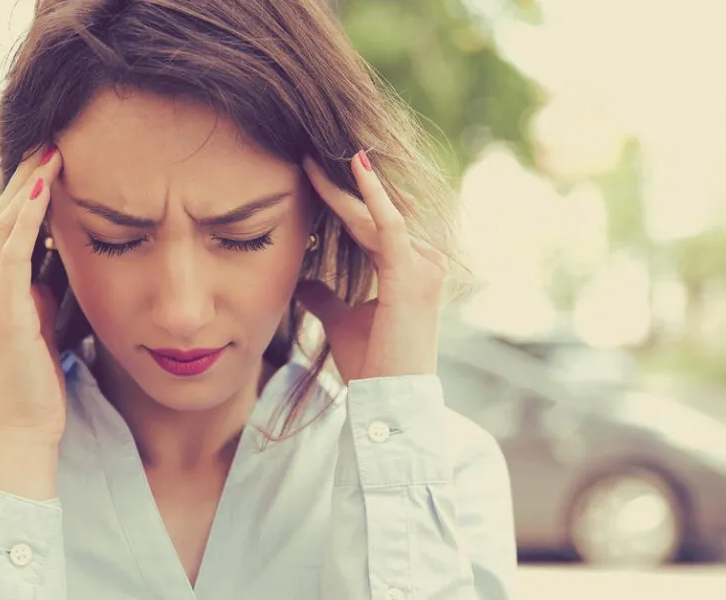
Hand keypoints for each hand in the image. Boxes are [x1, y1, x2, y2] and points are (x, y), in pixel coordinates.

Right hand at [0, 145, 65, 446]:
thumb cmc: (38, 389)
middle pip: (0, 217)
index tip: (51, 160)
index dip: (25, 192)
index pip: (5, 229)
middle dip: (25, 176)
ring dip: (28, 184)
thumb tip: (60, 263)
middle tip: (50, 138)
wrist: (24, 435)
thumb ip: (43, 295)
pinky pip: (12, 251)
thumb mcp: (43, 330)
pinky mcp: (1, 312)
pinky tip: (46, 186)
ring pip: (3, 225)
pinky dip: (28, 215)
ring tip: (51, 149)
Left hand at [296, 152, 448, 381]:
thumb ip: (325, 297)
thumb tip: (303, 280)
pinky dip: (372, 196)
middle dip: (339, 184)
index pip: (368, 224)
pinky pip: (390, 224)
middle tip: (305, 153)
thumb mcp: (341, 321)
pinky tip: (355, 168)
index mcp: (407, 268)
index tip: (308, 173)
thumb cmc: (371, 365)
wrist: (389, 399)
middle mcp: (422, 260)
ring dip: (347, 185)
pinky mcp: (412, 272)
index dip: (339, 199)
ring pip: (376, 214)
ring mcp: (422, 264)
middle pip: (372, 213)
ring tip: (315, 156)